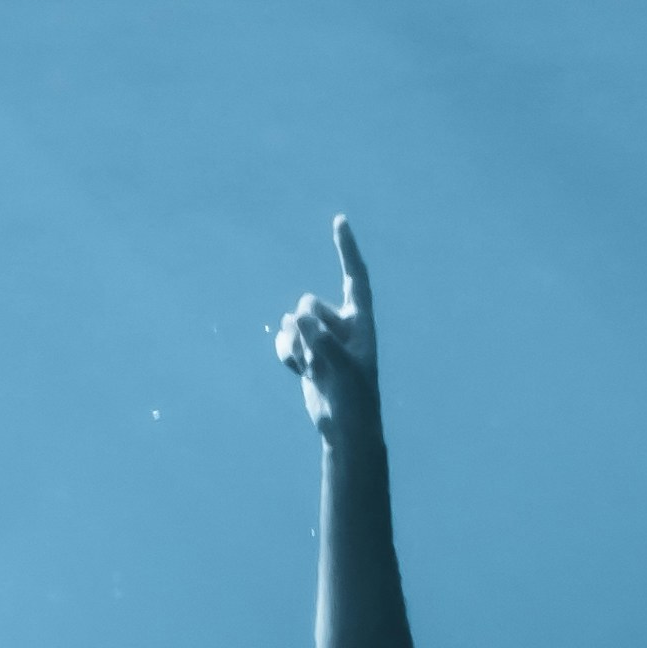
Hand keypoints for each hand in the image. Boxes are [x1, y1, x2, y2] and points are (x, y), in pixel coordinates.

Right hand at [270, 213, 379, 437]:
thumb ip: (321, 338)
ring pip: (293, 323)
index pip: (355, 277)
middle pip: (309, 305)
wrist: (344, 427)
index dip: (347, 249)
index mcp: (361, 321)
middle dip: (307, 329)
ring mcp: (321, 337)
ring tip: (314, 369)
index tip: (340, 221)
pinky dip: (287, 353)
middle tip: (322, 358)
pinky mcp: (306, 351)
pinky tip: (301, 371)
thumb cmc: (353, 398)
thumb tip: (297, 315)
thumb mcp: (341, 367)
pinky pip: (285, 339)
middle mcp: (342, 324)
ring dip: (296, 345)